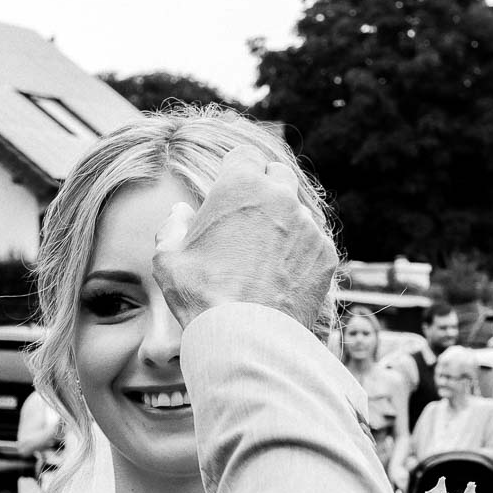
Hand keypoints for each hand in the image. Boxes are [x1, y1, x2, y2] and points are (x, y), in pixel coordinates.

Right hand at [153, 148, 336, 330]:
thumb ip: (172, 228)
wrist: (247, 337)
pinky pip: (313, 245)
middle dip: (266, 189)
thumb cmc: (201, 297)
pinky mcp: (326, 255)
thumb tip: (181, 214)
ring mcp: (307, 225)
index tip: (230, 191)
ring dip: (283, 225)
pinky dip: (300, 256)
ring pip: (297, 212)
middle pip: (278, 174)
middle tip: (249, 219)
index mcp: (239, 186)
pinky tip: (281, 280)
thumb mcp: (167, 260)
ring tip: (264, 259)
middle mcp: (280, 197)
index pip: (244, 155)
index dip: (236, 171)